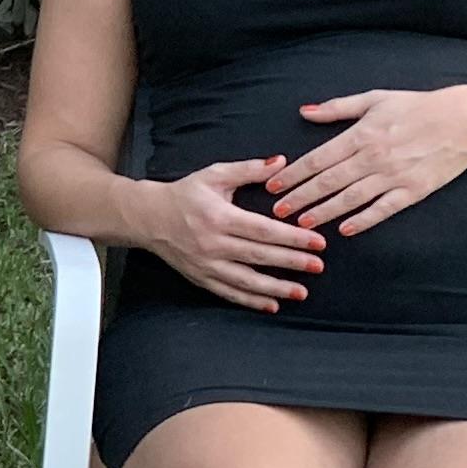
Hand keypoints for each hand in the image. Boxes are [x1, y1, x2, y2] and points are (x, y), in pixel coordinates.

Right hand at [138, 158, 325, 310]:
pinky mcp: (199, 277)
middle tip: (318, 267)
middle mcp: (212, 243)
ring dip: (275, 288)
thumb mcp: (214, 175)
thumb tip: (281, 162)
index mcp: (219, 216)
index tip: (318, 243)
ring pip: (245, 280)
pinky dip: (250, 301)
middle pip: (258, 256)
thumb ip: (249, 170)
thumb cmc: (184, 194)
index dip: (292, 237)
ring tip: (302, 292)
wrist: (147, 217)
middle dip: (291, 262)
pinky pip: (228, 292)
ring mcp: (205, 264)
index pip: (263, 230)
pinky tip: (272, 305)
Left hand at [268, 85, 466, 235]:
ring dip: (324, 212)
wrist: (465, 120)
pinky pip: (384, 209)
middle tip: (276, 212)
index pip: (318, 159)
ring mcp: (394, 176)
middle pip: (328, 182)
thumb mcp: (375, 99)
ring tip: (302, 224)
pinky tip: (346, 230)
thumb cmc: (417, 107)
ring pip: (351, 198)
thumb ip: (338, 108)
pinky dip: (364, 220)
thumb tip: (305, 112)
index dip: (293, 174)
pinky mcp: (413, 191)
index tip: (272, 186)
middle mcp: (373, 157)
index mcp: (361, 135)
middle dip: (300, 197)